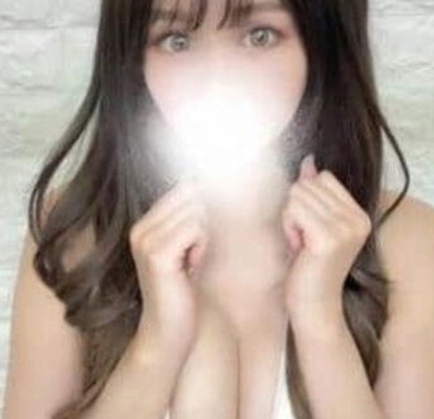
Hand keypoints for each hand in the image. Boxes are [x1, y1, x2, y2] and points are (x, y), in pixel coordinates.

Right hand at [128, 179, 209, 364]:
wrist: (167, 332)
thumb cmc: (183, 290)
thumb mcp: (185, 248)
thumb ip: (191, 217)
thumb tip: (209, 184)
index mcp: (144, 225)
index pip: (183, 188)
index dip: (202, 206)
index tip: (200, 235)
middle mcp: (140, 229)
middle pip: (191, 196)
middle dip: (203, 223)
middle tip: (193, 254)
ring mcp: (146, 240)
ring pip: (196, 212)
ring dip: (204, 238)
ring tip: (190, 262)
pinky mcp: (157, 254)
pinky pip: (196, 229)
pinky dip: (202, 247)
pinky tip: (189, 268)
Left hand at [280, 154, 371, 328]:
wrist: (314, 306)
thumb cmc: (309, 265)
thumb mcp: (314, 222)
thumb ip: (314, 191)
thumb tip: (308, 161)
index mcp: (360, 214)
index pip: (323, 177)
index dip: (307, 198)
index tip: (311, 228)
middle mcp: (357, 219)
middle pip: (308, 183)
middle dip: (296, 208)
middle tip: (303, 238)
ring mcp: (345, 229)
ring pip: (297, 193)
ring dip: (290, 218)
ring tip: (301, 243)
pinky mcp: (327, 238)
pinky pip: (292, 209)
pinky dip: (288, 226)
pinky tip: (297, 247)